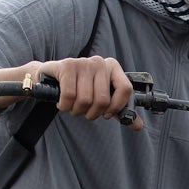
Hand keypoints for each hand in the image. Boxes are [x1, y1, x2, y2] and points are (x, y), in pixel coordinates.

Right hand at [0, 56, 142, 128]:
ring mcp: (83, 62)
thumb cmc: (79, 89)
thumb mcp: (101, 100)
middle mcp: (100, 62)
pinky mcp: (67, 66)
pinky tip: (62, 103)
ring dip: (76, 111)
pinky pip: (70, 95)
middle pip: (103, 100)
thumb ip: (119, 111)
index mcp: (113, 67)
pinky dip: (65, 105)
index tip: (106, 114)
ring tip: (72, 106)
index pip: (126, 90)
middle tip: (84, 111)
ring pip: (86, 100)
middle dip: (92, 113)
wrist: (50, 79)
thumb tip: (138, 126)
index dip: (116, 108)